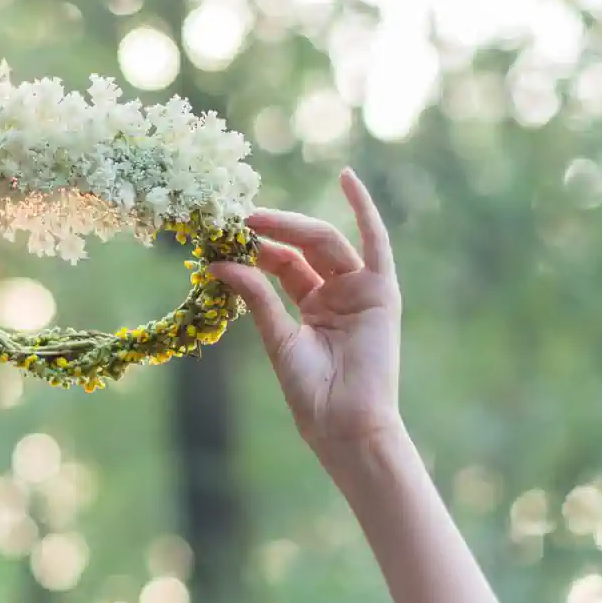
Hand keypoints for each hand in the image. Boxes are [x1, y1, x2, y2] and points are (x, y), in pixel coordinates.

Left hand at [211, 168, 402, 467]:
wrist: (344, 425)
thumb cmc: (312, 393)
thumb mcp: (277, 338)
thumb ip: (255, 297)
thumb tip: (218, 263)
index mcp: (314, 307)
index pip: (282, 264)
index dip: (255, 248)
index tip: (221, 235)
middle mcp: (338, 293)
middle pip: (302, 248)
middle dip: (271, 231)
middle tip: (236, 220)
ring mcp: (361, 290)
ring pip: (325, 243)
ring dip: (293, 225)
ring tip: (256, 218)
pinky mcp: (382, 291)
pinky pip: (376, 242)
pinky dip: (364, 208)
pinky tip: (346, 177)